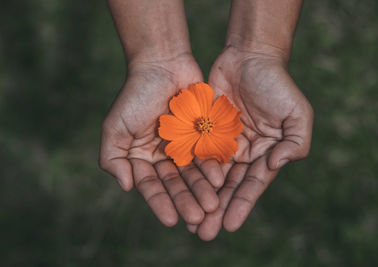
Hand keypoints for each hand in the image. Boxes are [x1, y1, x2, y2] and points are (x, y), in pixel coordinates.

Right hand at [99, 53, 221, 226]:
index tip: (172, 220)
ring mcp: (185, 147)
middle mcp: (164, 157)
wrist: (162, 64)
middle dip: (186, 202)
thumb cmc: (135, 95)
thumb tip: (126, 187)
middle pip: (176, 184)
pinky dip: (213, 168)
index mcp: (142, 158)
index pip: (151, 186)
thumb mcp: (115, 127)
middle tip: (198, 219)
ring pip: (194, 174)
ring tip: (212, 206)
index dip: (161, 203)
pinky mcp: (202, 136)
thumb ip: (113, 158)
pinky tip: (220, 180)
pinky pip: (209, 155)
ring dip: (202, 191)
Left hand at [189, 46, 313, 239]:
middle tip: (203, 233)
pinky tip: (177, 189)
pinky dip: (188, 172)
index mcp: (265, 153)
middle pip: (228, 187)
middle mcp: (243, 153)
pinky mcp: (204, 130)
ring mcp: (222, 143)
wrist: (249, 57)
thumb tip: (275, 165)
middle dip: (217, 210)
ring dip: (199, 198)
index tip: (230, 225)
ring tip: (189, 220)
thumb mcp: (297, 113)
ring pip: (208, 176)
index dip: (241, 205)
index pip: (252, 185)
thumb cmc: (277, 84)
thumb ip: (295, 143)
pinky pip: (195, 154)